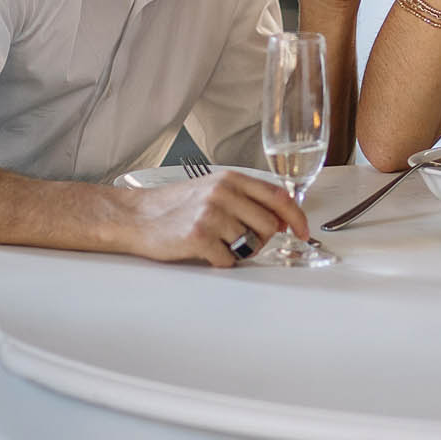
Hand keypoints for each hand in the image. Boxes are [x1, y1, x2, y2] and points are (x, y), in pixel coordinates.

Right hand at [121, 171, 309, 267]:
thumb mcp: (213, 190)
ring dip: (238, 250)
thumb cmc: (174, 205)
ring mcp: (211, 214)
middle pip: (268, 225)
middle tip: (240, 239)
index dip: (297, 218)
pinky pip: (229, 259)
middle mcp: (223, 193)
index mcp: (230, 179)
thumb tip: (281, 219)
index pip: (278, 197)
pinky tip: (203, 249)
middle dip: (261, 239)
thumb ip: (247, 199)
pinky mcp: (199, 237)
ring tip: (215, 241)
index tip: (303, 232)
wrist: (137, 216)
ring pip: (250, 244)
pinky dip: (220, 260)